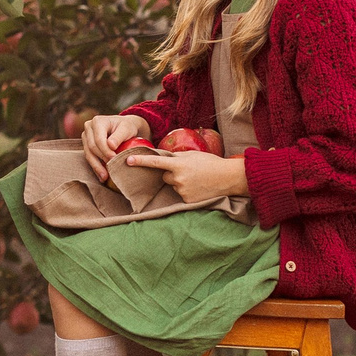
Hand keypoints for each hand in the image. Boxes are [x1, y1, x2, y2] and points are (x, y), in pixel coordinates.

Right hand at [81, 113, 151, 181]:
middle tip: (111, 169)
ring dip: (96, 166)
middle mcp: (88, 127)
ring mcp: (86, 136)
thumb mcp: (126, 129)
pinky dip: (95, 167)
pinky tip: (101, 176)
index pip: (99, 139)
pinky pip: (89, 157)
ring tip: (105, 177)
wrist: (124, 127)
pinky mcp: (86, 144)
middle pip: (92, 147)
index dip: (105, 151)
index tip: (114, 159)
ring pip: (88, 153)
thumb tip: (111, 145)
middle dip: (101, 159)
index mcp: (98, 121)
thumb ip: (119, 136)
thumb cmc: (127, 127)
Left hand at [121, 147, 249, 204]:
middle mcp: (178, 178)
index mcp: (179, 164)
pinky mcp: (187, 201)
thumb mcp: (193, 155)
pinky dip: (186, 191)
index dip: (140, 161)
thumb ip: (177, 157)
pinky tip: (198, 187)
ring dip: (180, 182)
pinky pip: (180, 194)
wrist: (228, 178)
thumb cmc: (211, 163)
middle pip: (165, 176)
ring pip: (173, 186)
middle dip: (172, 173)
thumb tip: (163, 159)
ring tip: (196, 179)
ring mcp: (182, 191)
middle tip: (187, 171)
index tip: (127, 160)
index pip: (155, 162)